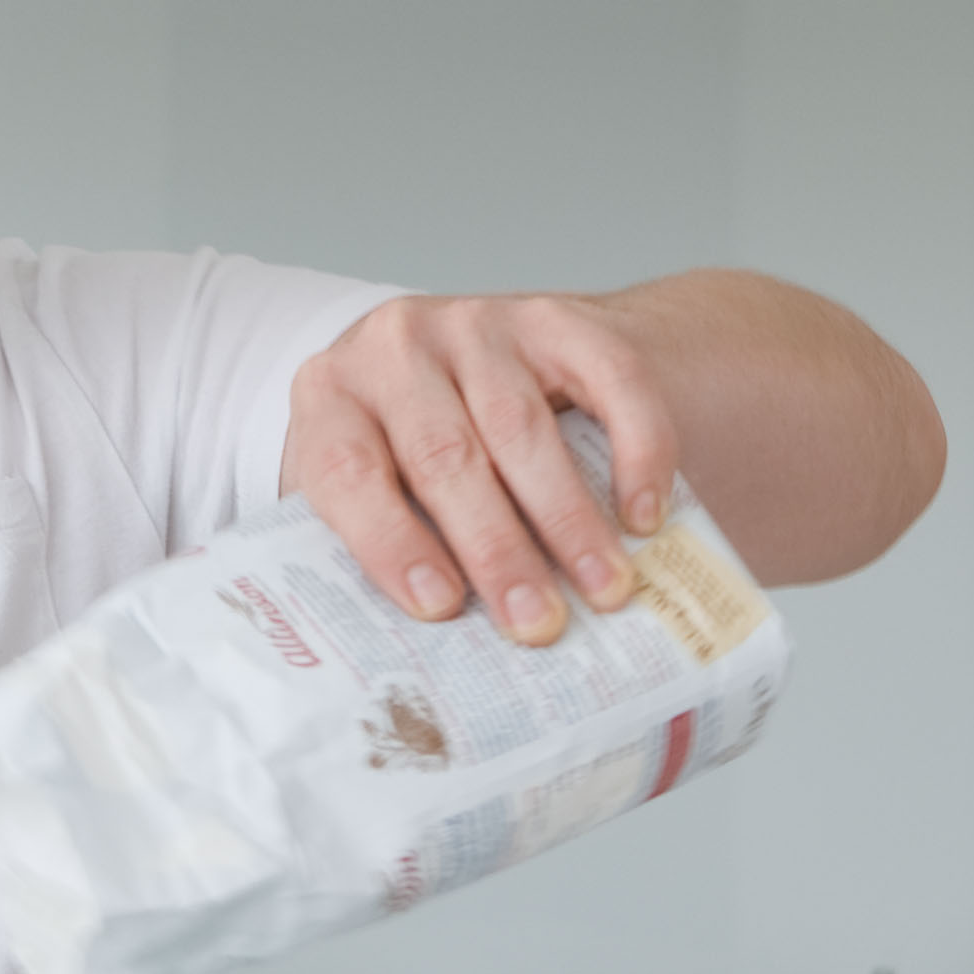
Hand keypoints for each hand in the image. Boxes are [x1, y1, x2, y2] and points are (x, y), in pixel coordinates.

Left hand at [284, 292, 681, 638]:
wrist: (478, 365)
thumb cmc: (404, 459)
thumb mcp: (362, 492)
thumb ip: (362, 551)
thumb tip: (388, 657)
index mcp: (329, 396)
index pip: (348, 472)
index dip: (391, 543)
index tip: (440, 608)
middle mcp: (396, 345)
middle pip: (445, 456)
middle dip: (496, 550)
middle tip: (537, 623)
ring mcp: (479, 324)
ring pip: (521, 427)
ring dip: (568, 518)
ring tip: (603, 588)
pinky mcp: (557, 317)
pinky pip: (608, 379)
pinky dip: (636, 449)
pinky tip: (643, 515)